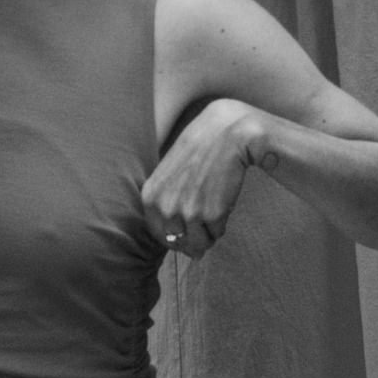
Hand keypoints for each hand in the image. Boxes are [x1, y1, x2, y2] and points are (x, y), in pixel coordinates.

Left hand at [144, 100, 277, 257]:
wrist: (226, 133)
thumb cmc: (200, 148)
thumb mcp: (169, 173)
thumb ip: (168, 205)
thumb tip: (184, 245)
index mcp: (150, 197)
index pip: (158, 234)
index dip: (175, 236)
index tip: (187, 229)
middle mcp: (165, 208)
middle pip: (178, 243)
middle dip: (192, 239)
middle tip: (205, 223)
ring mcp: (188, 213)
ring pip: (198, 243)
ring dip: (208, 234)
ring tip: (215, 211)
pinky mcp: (212, 214)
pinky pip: (217, 233)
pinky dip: (222, 224)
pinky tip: (224, 203)